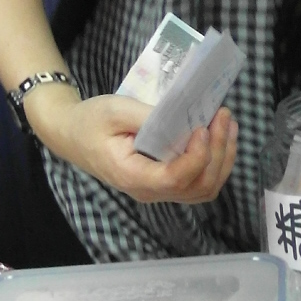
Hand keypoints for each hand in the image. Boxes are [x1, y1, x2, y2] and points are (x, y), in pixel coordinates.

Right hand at [28, 87, 238, 206]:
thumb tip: (185, 117)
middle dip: (218, 152)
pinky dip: (216, 162)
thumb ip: (148, 116)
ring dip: (222, 158)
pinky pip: (198, 182)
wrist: (71, 134)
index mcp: (133, 176)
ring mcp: (158, 190)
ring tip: (228, 125)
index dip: (198, 156)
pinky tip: (220, 136)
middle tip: (223, 115)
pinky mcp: (164, 182)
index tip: (203, 126)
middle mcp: (149, 191)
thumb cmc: (90, 121)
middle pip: (198, 186)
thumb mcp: (114, 109)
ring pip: (204, 188)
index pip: (176, 178)